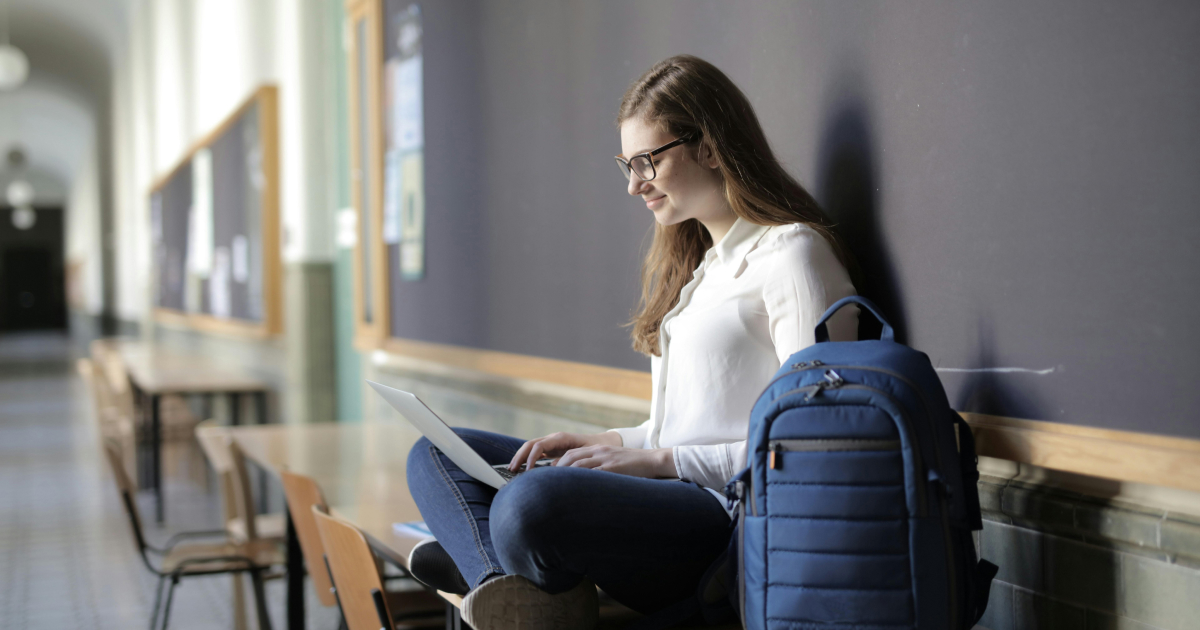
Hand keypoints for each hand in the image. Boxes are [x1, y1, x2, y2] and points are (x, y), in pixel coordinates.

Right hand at [508, 431, 621, 472]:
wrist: (603, 443)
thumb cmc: (595, 448)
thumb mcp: (584, 455)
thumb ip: (571, 462)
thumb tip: (556, 472)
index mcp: (561, 438)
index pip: (540, 445)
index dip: (531, 457)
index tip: (527, 470)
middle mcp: (554, 439)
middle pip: (530, 445)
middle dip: (520, 456)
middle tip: (511, 470)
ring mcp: (552, 443)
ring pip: (531, 448)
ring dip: (521, 457)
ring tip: (512, 470)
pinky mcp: (552, 449)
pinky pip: (536, 453)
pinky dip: (528, 460)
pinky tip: (523, 470)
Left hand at [555, 445, 674, 478]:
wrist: (653, 460)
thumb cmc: (634, 466)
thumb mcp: (613, 462)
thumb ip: (598, 468)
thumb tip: (584, 483)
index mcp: (597, 449)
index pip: (571, 454)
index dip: (558, 464)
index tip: (548, 475)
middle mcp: (599, 452)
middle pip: (571, 458)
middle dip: (556, 470)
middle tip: (545, 482)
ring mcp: (606, 459)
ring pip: (579, 465)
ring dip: (565, 476)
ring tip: (554, 488)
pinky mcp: (613, 468)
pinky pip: (594, 474)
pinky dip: (582, 482)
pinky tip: (574, 490)